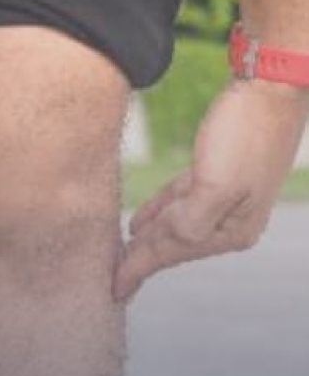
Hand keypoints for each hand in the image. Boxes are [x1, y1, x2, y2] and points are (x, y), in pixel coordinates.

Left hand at [114, 77, 308, 301]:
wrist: (268, 84)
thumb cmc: (244, 134)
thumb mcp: (216, 185)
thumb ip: (190, 222)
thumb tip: (165, 242)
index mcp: (231, 230)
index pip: (171, 254)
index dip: (137, 270)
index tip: (110, 291)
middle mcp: (229, 219)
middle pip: (171, 244)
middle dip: (140, 260)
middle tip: (106, 279)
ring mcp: (223, 195)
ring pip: (172, 225)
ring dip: (144, 240)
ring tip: (118, 258)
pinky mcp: (213, 170)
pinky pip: (177, 201)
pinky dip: (156, 213)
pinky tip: (137, 224)